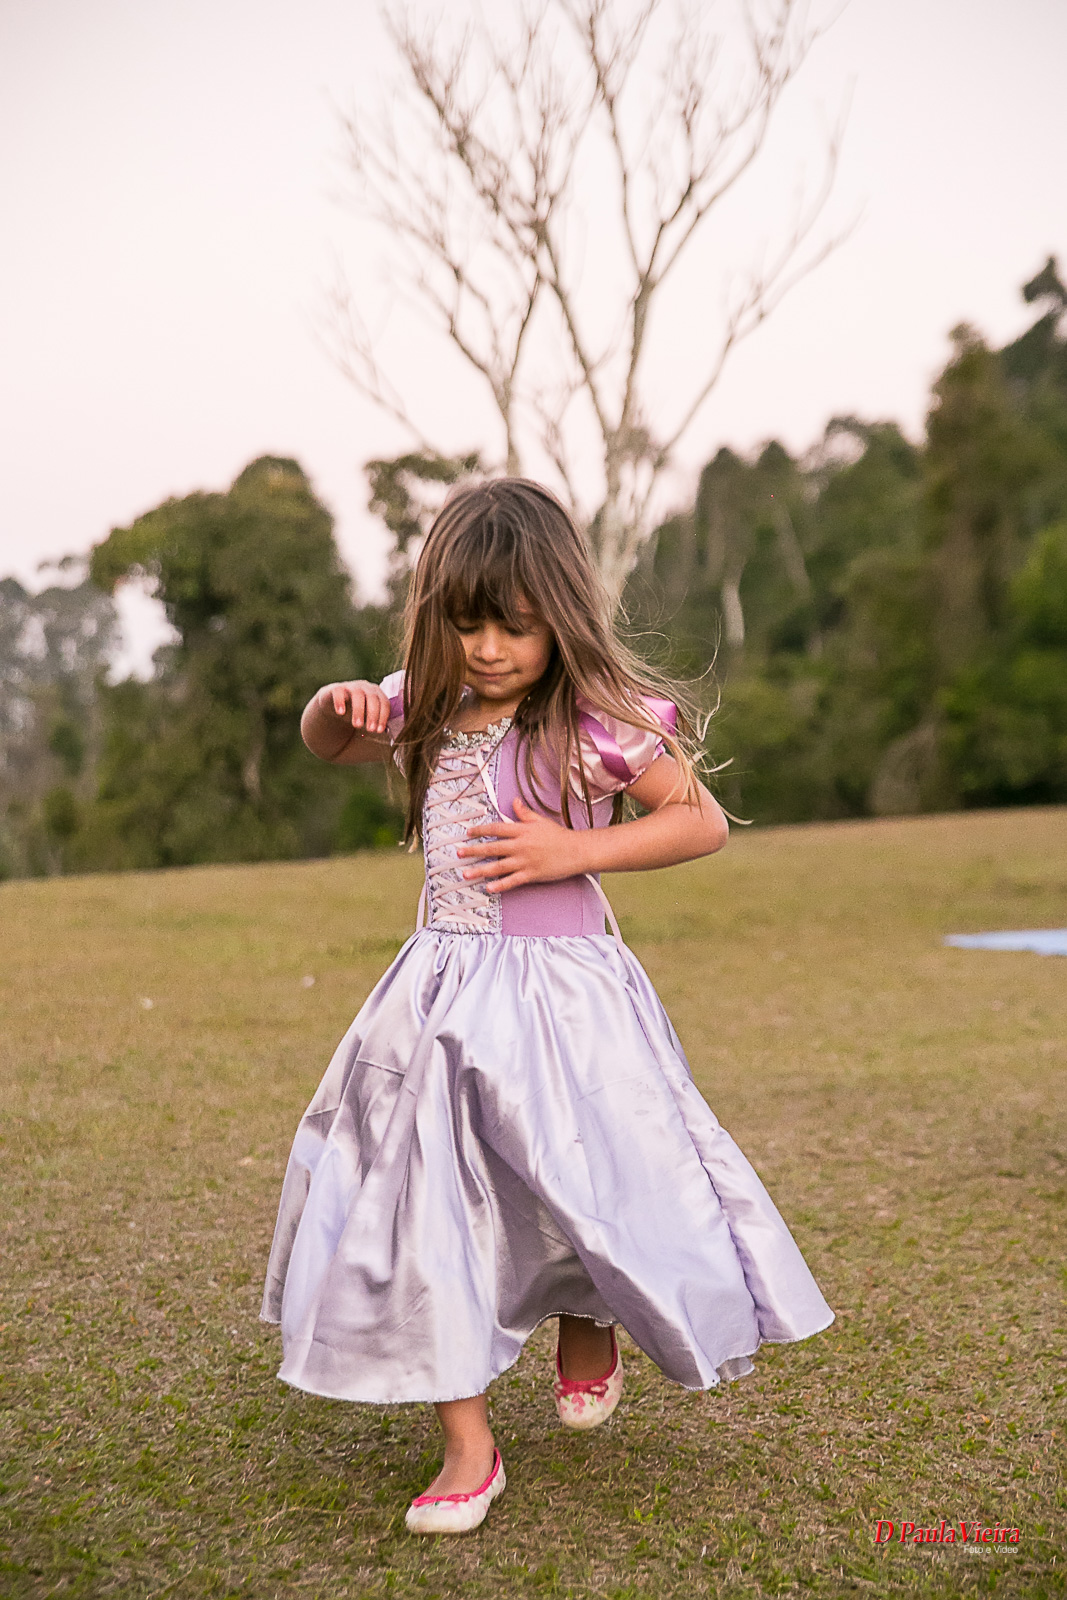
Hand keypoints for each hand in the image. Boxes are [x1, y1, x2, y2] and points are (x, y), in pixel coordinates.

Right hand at [317, 680, 391, 734]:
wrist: (334, 705)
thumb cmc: (357, 714)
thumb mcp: (368, 718)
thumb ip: (377, 724)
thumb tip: (386, 735)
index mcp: (377, 694)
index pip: (384, 703)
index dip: (383, 717)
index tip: (379, 730)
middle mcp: (366, 687)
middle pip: (373, 698)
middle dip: (373, 714)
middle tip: (370, 730)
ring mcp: (351, 686)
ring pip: (358, 694)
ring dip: (359, 710)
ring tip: (357, 725)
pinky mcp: (337, 688)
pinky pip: (339, 692)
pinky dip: (340, 701)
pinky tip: (341, 713)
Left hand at [455, 797, 586, 891]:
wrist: (577, 850)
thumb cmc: (559, 836)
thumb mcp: (540, 821)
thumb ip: (524, 813)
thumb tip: (514, 802)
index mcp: (522, 831)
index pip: (496, 829)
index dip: (480, 830)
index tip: (468, 833)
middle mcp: (521, 846)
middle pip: (492, 848)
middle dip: (473, 851)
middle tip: (459, 853)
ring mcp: (525, 861)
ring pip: (498, 867)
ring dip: (480, 870)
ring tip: (466, 873)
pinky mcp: (532, 874)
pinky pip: (512, 881)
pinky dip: (500, 885)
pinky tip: (488, 888)